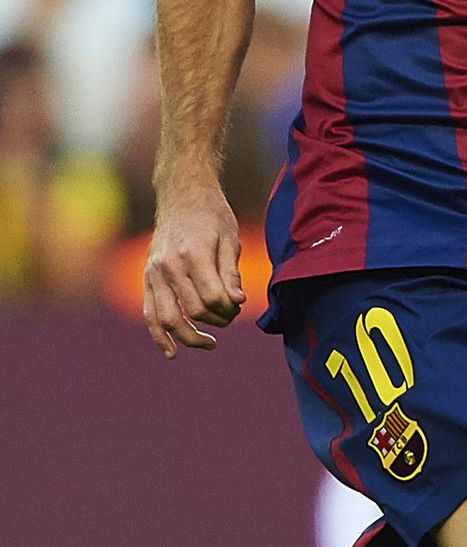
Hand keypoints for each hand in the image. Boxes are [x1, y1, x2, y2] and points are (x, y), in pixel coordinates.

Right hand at [143, 181, 245, 357]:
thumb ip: (231, 273)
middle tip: (231, 317)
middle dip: (216, 321)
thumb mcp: (230, 239)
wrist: (182, 195)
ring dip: (189, 337)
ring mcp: (153, 273)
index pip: (212, 298)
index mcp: (193, 255)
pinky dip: (158, 335)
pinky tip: (172, 351)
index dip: (230, 309)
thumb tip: (237, 302)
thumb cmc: (212, 215)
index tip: (239, 305)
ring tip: (210, 344)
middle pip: (193, 311)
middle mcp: (168, 266)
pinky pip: (149, 313)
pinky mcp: (147, 277)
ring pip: (166, 319)